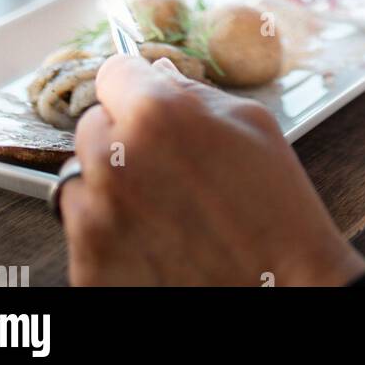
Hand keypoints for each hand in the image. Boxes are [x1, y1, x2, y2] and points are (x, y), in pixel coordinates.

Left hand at [60, 56, 364, 286]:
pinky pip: (84, 233)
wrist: (283, 292)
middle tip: (164, 162)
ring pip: (80, 180)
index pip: (112, 72)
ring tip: (161, 208)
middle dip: (122, 136)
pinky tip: (155, 240)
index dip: (134, 85)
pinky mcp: (88, 267)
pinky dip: (110, 233)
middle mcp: (114, 161)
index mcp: (156, 114)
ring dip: (109, 186)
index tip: (143, 98)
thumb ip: (193, 93)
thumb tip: (157, 76)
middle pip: (92, 126)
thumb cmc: (277, 208)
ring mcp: (94, 220)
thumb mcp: (252, 123)